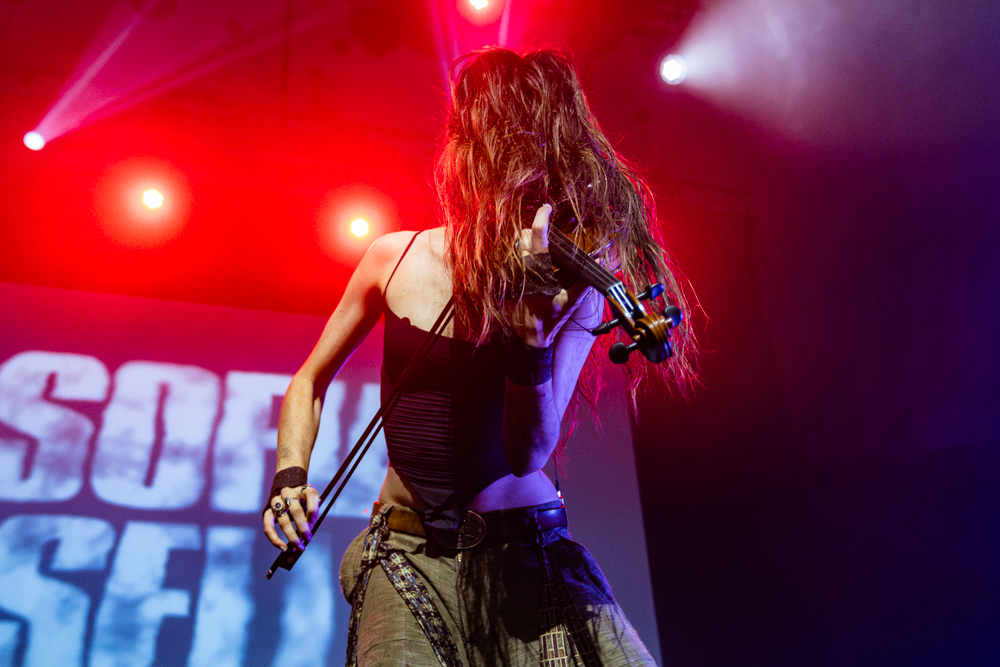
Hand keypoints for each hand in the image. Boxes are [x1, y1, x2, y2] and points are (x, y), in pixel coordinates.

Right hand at [262, 484, 319, 550]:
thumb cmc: (300, 499)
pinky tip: (283, 547)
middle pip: (296, 510)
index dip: (312, 509)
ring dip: (291, 536)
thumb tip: (308, 531)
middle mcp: (288, 493)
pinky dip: (275, 539)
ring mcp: (276, 501)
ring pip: (283, 520)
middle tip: (308, 538)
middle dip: (303, 527)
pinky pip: (268, 527)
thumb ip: (311, 513)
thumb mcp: (309, 502)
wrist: (284, 490)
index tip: (314, 521)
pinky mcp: (267, 511)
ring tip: (298, 546)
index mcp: (302, 489)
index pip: (310, 495)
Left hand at [506, 204, 592, 347]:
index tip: (547, 208)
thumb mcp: (571, 301)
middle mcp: (522, 270)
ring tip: (532, 252)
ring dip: (521, 244)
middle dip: (530, 233)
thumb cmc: (551, 319)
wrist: (530, 337)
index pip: (538, 238)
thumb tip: (601, 262)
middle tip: (541, 237)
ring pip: (511, 246)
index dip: (542, 219)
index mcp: (540, 272)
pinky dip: (512, 256)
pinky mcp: (501, 281)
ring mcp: (509, 275)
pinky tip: (522, 265)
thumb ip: (585, 282)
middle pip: (521, 237)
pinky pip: (503, 259)